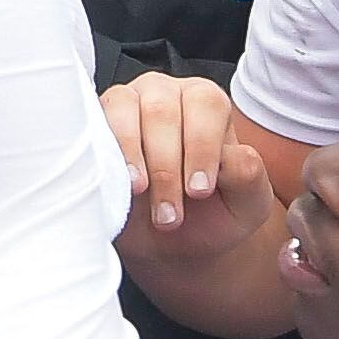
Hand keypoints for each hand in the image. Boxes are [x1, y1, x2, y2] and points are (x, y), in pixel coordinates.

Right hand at [99, 69, 272, 226]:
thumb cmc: (211, 214)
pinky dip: (103, 150)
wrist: (171, 244)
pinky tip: (114, 180)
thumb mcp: (246, 205)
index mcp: (207, 103)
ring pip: (123, 108)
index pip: (206, 104)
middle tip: (170, 214)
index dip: (202, 146)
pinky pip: (90, 121)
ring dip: (132, 155)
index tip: (199, 190)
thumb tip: (235, 156)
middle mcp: (165, 94)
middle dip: (166, 166)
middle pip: (163, 109)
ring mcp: (125, 103)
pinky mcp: (93, 123)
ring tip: (139, 193)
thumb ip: (249, 176)